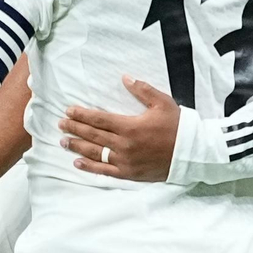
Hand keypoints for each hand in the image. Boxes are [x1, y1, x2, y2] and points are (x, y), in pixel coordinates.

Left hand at [58, 75, 180, 180]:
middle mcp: (124, 145)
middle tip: (60, 124)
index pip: (99, 119)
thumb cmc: (178, 126)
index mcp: (130, 126)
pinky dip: (90, 167)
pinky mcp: (129, 174)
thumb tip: (124, 78)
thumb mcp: (162, 103)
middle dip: (75, 129)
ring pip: (96, 153)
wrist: (192, 153)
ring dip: (77, 146)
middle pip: (93, 135)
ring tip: (63, 141)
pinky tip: (78, 163)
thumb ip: (142, 90)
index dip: (82, 115)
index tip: (68, 111)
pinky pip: (105, 171)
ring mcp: (126, 161)